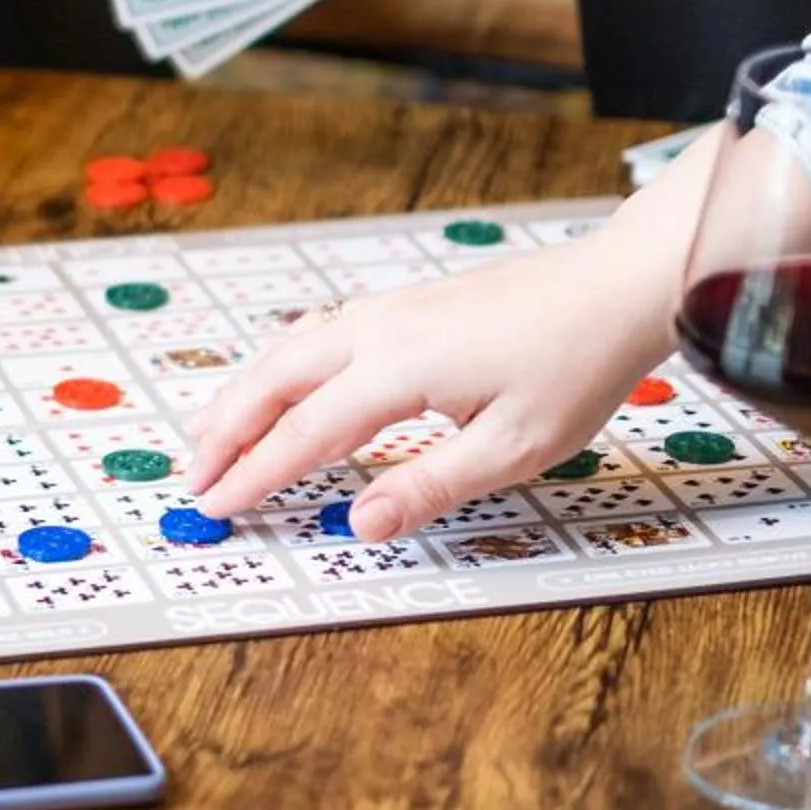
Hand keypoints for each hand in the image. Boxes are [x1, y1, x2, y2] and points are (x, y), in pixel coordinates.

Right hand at [182, 183, 703, 539]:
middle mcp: (378, 331)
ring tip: (211, 433)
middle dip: (226, 432)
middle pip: (274, 381)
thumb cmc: (576, 364)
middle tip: (195, 478)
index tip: (217, 507)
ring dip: (244, 394)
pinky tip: (278, 381)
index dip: (254, 474)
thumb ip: (428, 486)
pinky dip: (277, 366)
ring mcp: (388, 310)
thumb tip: (362, 525)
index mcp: (397, 369)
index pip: (304, 433)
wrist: (615, 284)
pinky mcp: (405, 305)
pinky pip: (316, 334)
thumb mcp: (512, 449)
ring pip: (288, 350)